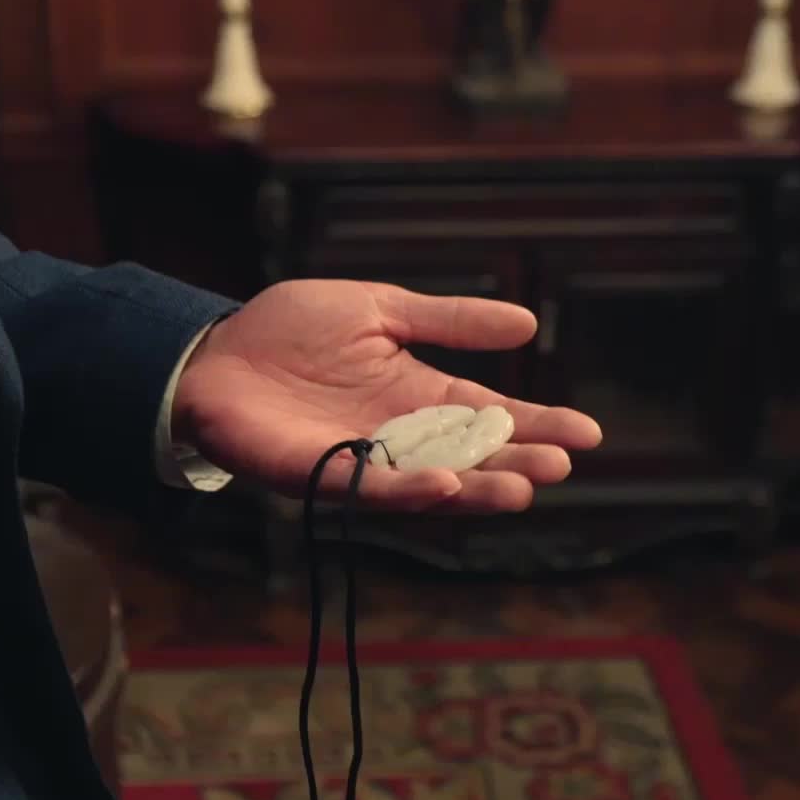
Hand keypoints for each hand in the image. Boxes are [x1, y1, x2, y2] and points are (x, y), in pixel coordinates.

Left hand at [172, 279, 601, 512]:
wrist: (211, 352)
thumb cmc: (288, 330)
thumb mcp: (381, 309)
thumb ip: (447, 320)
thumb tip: (525, 322)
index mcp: (419, 392)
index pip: (491, 413)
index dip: (538, 424)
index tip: (587, 434)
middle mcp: (401, 434)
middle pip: (472, 455)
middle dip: (517, 462)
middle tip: (561, 466)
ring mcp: (364, 458)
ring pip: (434, 483)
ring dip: (478, 489)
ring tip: (523, 488)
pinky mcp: (321, 474)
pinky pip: (374, 488)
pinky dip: (412, 490)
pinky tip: (448, 486)